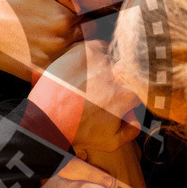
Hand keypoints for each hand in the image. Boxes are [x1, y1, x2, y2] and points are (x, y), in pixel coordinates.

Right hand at [0, 0, 91, 81]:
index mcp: (63, 17)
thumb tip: (81, 2)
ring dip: (69, 55)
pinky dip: (57, 71)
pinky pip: (57, 75)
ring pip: (73, 59)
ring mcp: (48, 58)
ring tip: (51, 47)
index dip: (79, 21)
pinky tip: (45, 60)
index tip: (68, 21)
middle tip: (58, 34)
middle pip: (84, 42)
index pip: (87, 22)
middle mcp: (60, 39)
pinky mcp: (35, 72)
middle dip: (77, 38)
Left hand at [28, 39, 140, 154]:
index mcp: (127, 94)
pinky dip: (95, 53)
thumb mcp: (110, 141)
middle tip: (102, 87)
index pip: (139, 85)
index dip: (130, 89)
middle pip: (126, 69)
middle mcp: (117, 74)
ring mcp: (101, 60)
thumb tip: (136, 119)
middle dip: (119, 77)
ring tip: (90, 78)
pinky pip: (98, 46)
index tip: (121, 93)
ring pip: (112, 56)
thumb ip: (131, 130)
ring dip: (106, 65)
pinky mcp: (84, 51)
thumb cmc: (77, 132)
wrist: (47, 120)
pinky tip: (85, 66)